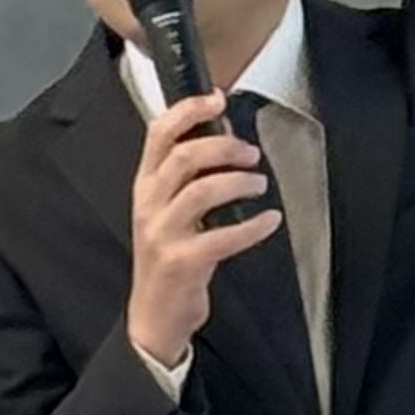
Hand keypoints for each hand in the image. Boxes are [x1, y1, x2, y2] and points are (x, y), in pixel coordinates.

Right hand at [126, 93, 280, 368]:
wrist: (153, 315)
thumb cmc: (168, 255)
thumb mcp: (165, 211)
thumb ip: (186, 177)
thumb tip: (226, 141)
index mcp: (144, 185)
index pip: (158, 134)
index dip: (188, 111)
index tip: (217, 100)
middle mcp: (148, 204)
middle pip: (183, 157)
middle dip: (224, 147)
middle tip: (251, 153)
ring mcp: (162, 234)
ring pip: (202, 191)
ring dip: (239, 182)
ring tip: (260, 185)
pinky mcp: (182, 262)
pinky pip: (222, 237)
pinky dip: (253, 226)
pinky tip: (270, 220)